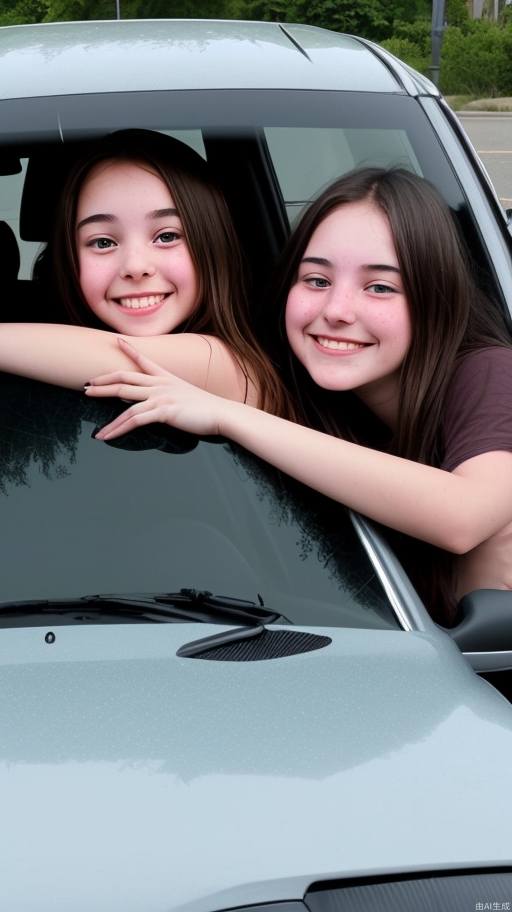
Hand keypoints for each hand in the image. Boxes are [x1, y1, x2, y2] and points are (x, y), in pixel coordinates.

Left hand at [85, 338, 230, 439]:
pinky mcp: (163, 410)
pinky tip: (108, 436)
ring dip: (106, 411)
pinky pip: (134, 419)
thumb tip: (162, 403)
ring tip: (94, 425)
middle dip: (103, 383)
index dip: (130, 350)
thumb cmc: (208, 409)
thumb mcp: (188, 396)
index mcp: (167, 378)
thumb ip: (173, 396)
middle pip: (125, 379)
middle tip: (86, 386)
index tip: (118, 341)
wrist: (222, 414)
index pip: (144, 361)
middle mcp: (161, 384)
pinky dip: (118, 428)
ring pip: (125, 399)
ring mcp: (161, 396)